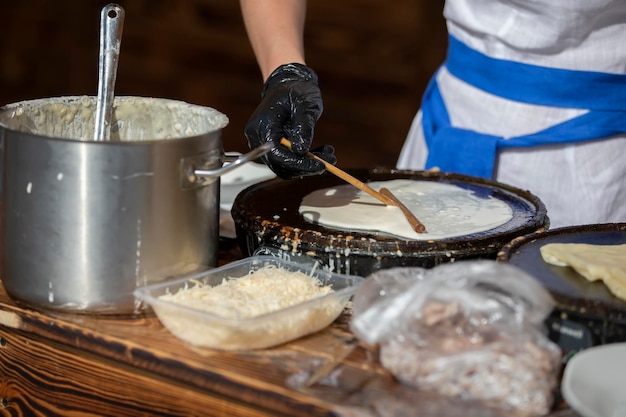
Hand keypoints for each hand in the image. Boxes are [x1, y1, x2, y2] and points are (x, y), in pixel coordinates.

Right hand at [244, 63, 335, 178]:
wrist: (288, 83)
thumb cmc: (296, 90)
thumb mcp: (305, 106)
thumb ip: (303, 128)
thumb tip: (301, 151)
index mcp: (263, 126)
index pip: (278, 155)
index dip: (299, 164)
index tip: (320, 166)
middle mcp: (258, 137)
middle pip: (280, 164)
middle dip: (305, 166)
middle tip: (329, 160)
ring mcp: (262, 143)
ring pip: (284, 165)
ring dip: (306, 164)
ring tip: (328, 154)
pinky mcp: (271, 145)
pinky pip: (286, 159)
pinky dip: (303, 159)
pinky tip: (320, 152)